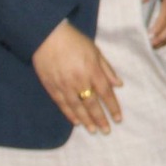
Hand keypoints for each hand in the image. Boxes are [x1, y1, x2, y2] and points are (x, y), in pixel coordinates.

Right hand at [32, 20, 122, 134]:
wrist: (46, 35)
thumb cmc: (74, 41)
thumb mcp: (95, 51)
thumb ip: (107, 69)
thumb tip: (119, 84)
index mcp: (92, 70)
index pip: (105, 93)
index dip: (112, 107)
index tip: (118, 119)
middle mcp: (79, 80)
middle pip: (92, 104)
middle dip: (100, 118)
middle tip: (106, 131)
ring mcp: (63, 84)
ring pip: (76, 107)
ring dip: (86, 120)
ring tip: (93, 130)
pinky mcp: (50, 86)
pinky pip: (61, 103)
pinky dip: (69, 114)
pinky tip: (76, 122)